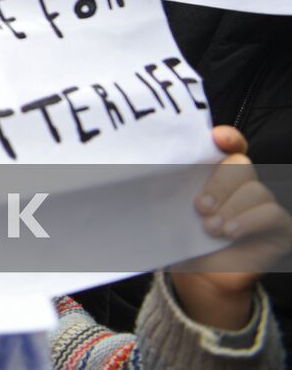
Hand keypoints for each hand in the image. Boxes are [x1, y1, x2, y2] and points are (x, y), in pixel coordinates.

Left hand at [171, 126, 291, 329]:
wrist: (200, 279)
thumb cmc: (183, 240)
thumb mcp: (167, 214)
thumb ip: (161, 193)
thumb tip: (140, 178)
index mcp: (215, 172)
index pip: (229, 145)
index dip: (227, 137)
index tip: (217, 138)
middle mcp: (242, 184)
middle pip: (241, 165)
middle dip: (219, 184)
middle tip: (199, 207)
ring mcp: (262, 204)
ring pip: (255, 190)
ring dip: (230, 208)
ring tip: (211, 228)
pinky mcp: (278, 226)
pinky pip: (270, 213)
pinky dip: (248, 221)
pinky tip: (230, 232)